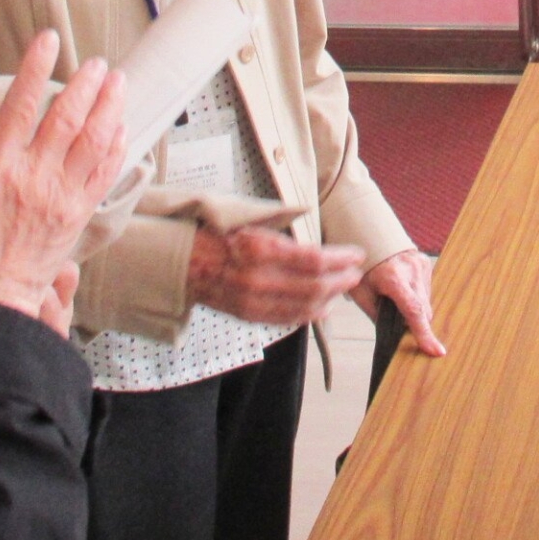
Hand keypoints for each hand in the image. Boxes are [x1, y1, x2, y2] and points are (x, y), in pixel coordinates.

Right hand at [0, 34, 126, 330]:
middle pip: (67, 117)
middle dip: (84, 84)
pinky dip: (116, 147)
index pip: (21, 105)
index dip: (36, 68)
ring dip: (109, 107)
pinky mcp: (78, 216)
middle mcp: (33, 178)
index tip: (47, 41)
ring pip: (93, 141)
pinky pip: (104, 174)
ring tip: (117, 82)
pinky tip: (120, 128)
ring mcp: (60, 197)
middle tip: (95, 62)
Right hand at [187, 226, 363, 325]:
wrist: (182, 261)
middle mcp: (258, 278)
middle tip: (355, 274)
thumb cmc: (216, 235)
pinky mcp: (248, 315)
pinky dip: (309, 315)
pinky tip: (323, 308)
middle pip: (314, 286)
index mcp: (260, 249)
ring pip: (303, 306)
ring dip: (329, 299)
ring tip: (343, 288)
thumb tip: (311, 224)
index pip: (314, 259)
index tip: (356, 255)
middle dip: (341, 281)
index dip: (340, 259)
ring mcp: (253, 301)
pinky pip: (286, 319)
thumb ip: (282, 227)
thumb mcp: (250, 220)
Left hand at [352, 249, 445, 357]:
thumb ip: (376, 314)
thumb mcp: (360, 292)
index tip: (437, 351)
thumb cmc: (363, 266)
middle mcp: (411, 268)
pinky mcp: (426, 262)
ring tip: (396, 298)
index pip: (413, 311)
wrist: (369, 237)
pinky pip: (426, 289)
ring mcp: (421, 263)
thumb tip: (392, 335)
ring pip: (426, 301)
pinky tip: (403, 289)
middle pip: (423, 310)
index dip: (424, 333)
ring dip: (416, 308)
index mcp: (393, 277)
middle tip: (397, 321)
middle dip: (415, 322)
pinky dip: (417, 296)